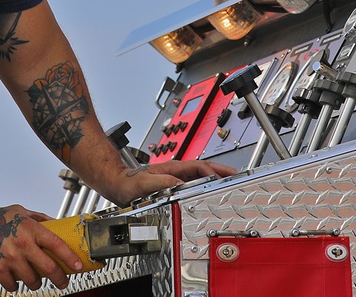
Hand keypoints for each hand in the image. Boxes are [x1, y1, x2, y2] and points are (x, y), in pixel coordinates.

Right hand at [0, 202, 82, 291]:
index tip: (78, 266)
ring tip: (37, 282)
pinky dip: (15, 287)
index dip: (69, 257)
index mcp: (31, 229)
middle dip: (60, 278)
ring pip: (32, 280)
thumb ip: (39, 218)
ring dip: (36, 284)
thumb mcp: (20, 211)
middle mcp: (23, 244)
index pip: (56, 244)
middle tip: (63, 282)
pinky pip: (12, 285)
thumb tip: (56, 223)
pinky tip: (16, 283)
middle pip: (48, 267)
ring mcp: (10, 258)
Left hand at [105, 159, 238, 205]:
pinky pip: (195, 181)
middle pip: (204, 168)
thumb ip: (162, 183)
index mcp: (172, 168)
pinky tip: (211, 188)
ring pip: (201, 174)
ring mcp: (176, 176)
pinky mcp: (174, 183)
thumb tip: (181, 184)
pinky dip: (207, 183)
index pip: (198, 166)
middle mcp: (176, 170)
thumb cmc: (128, 184)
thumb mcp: (144, 184)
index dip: (211, 172)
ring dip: (217, 176)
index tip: (220, 179)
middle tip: (238, 175)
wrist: (118, 184)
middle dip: (222, 170)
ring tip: (230, 180)